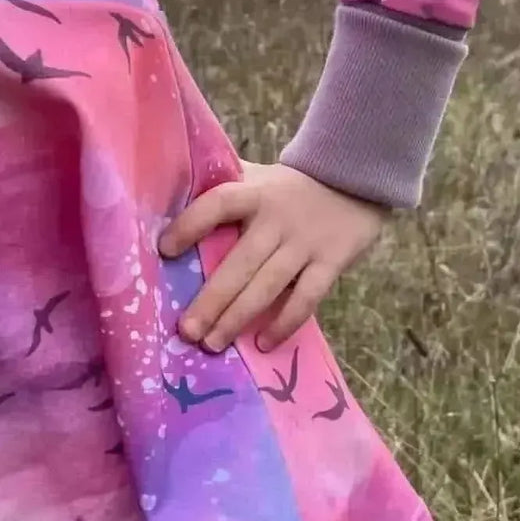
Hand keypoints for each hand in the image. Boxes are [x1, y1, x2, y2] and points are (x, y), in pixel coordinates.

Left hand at [158, 161, 385, 353]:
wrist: (354, 177)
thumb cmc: (289, 187)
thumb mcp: (257, 177)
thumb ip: (224, 188)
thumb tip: (170, 203)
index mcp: (254, 193)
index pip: (218, 204)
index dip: (191, 224)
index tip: (165, 250)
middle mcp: (277, 219)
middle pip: (240, 262)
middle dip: (212, 300)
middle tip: (187, 331)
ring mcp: (305, 243)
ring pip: (268, 286)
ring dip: (238, 317)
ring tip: (213, 344)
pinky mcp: (331, 262)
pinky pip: (306, 298)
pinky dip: (285, 323)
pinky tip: (263, 343)